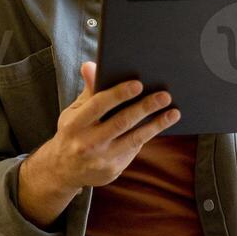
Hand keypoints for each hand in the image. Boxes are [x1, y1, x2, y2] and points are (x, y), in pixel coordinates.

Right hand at [33, 61, 179, 189]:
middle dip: (144, 108)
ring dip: (156, 125)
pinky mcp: (112, 170)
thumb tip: (91, 65)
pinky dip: (147, 135)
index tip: (138, 84)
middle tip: (164, 96)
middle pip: (121, 122)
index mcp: (74, 124)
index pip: (98, 105)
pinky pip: (134, 149)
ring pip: (134, 139)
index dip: (119, 94)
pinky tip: (160, 124)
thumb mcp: (73, 112)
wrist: (63, 170)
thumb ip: (88, 91)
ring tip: (173, 113)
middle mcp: (87, 143)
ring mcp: (101, 159)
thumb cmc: (72, 133)